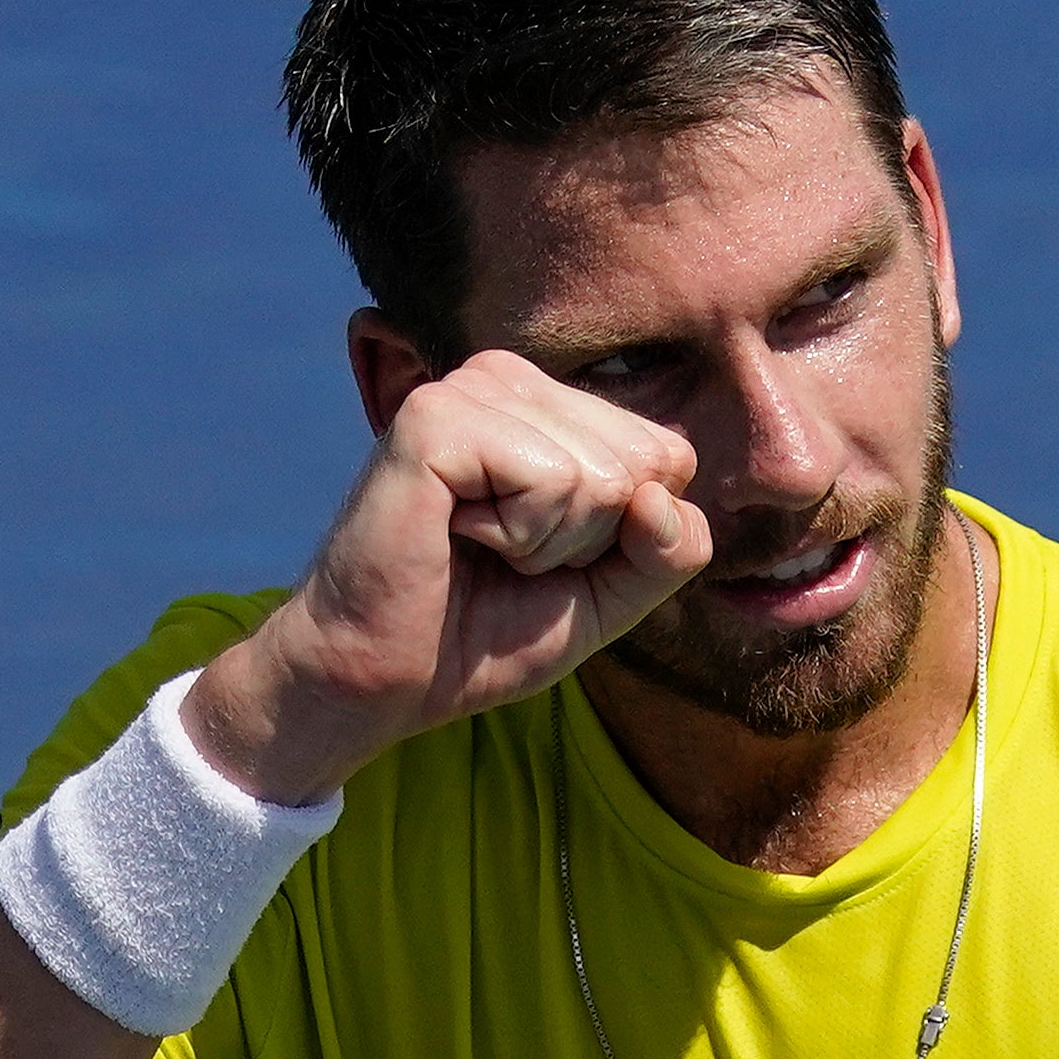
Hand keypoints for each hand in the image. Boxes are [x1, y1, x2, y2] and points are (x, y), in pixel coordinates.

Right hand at [185, 350, 712, 801]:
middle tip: (505, 556)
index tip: (543, 557)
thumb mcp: (611, 596)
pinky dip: (517, 535)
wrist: (387, 678)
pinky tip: (455, 533)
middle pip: (646, 463)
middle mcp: (511, 380)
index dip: (624, 538)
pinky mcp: (437, 416)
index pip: (670, 456)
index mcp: (551, 405)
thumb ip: (671, 550)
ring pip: (603, 474)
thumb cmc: (486, 631)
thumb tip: (660, 496)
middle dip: (590, 540)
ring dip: (549, 542)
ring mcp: (472, 389)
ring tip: (476, 545)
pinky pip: (551, 480)